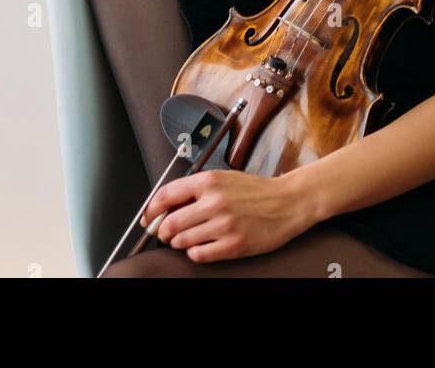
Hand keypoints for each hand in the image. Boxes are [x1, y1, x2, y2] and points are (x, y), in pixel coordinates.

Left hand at [139, 167, 309, 262]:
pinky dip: (194, 253)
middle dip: (163, 231)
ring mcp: (224, 225)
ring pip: (183, 240)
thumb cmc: (254, 190)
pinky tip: (200, 246)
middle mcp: (214, 202)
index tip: (148, 217)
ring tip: (184, 239)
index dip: (151, 209)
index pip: (166, 195)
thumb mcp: (223, 178)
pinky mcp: (234, 245)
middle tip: (164, 233)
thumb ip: (196, 189)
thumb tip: (166, 205)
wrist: (286, 203)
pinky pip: (200, 255)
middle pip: (170, 223)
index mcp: (209, 181)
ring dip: (178, 243)